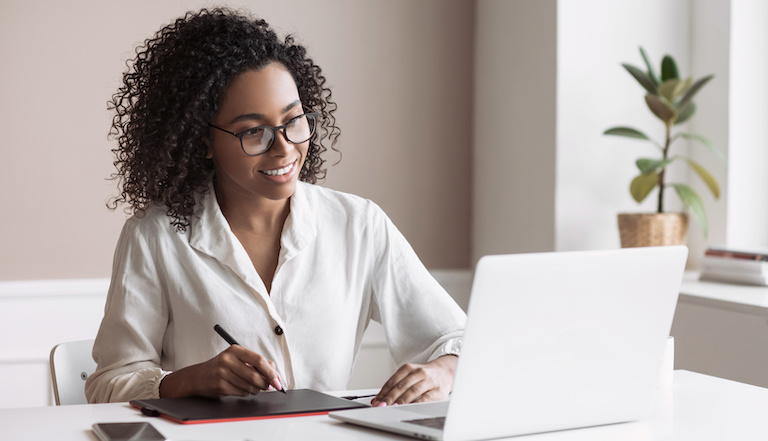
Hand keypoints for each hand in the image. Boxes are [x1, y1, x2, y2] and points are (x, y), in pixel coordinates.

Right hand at [159, 345, 281, 397]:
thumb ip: (257, 363)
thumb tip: (275, 373)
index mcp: (235, 350)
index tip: (278, 380)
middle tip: (269, 386)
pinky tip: (241, 388)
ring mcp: (222, 373)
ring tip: (253, 387)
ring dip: (256, 389)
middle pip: (255, 375)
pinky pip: (241, 392)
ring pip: (249, 386)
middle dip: (265, 384)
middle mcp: (227, 360)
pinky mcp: (219, 385)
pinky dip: (245, 393)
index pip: (258, 359)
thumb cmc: (222, 367)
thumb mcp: (238, 359)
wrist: (198, 377)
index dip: (270, 372)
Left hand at [371, 355, 456, 406]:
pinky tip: (409, 408)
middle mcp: (419, 372)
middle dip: (390, 397)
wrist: (445, 372)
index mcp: (409, 368)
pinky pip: (426, 398)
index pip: (393, 381)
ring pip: (412, 391)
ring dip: (401, 401)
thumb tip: (379, 399)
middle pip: (401, 386)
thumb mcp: (409, 375)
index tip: (376, 401)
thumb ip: (396, 386)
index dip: (384, 392)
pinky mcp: (438, 391)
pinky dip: (417, 403)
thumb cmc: (424, 377)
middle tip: (381, 406)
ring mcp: (429, 381)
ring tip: (392, 407)